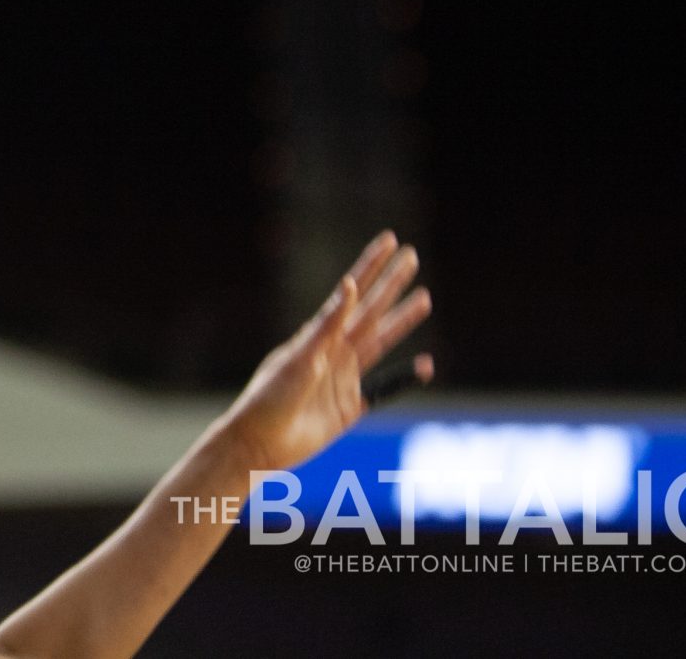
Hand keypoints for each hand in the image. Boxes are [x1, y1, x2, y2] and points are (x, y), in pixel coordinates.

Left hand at [216, 231, 434, 473]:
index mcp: (319, 334)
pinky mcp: (350, 406)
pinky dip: (406, 378)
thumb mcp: (299, 359)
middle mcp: (334, 351)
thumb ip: (327, 327)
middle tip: (413, 257)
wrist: (260, 443)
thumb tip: (348, 286)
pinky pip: (385, 388)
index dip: (371, 266)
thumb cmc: (270, 397)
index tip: (389, 241)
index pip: (352, 292)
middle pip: (371, 311)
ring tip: (424, 298)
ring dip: (402, 320)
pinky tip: (425, 364)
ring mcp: (343, 378)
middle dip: (391, 284)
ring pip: (381, 342)